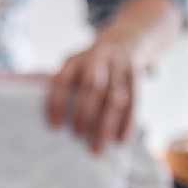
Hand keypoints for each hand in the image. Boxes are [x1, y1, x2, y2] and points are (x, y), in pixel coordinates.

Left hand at [47, 38, 136, 153]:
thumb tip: (52, 124)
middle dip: (85, 113)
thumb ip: (65, 87)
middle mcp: (98, 58)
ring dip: (106, 124)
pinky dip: (128, 122)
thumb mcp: (75, 66)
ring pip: (115, 96)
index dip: (58, 102)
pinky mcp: (136, 74)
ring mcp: (119, 65)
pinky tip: (121, 140)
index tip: (55, 126)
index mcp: (75, 59)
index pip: (63, 80)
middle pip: (93, 86)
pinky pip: (134, 100)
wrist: (125, 39)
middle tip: (78, 136)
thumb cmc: (91, 65)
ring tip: (98, 148)